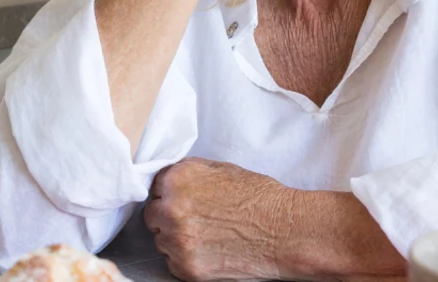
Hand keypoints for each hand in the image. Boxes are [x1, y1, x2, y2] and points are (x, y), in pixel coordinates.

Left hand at [144, 157, 292, 280]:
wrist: (285, 230)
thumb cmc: (260, 198)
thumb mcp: (223, 169)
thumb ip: (190, 173)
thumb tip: (172, 181)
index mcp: (178, 179)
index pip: (154, 187)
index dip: (169, 194)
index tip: (181, 200)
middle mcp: (171, 209)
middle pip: (152, 215)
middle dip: (168, 216)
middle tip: (195, 219)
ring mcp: (177, 242)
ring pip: (161, 241)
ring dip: (176, 238)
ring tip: (207, 234)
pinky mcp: (187, 268)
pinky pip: (173, 262)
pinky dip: (186, 258)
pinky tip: (210, 249)